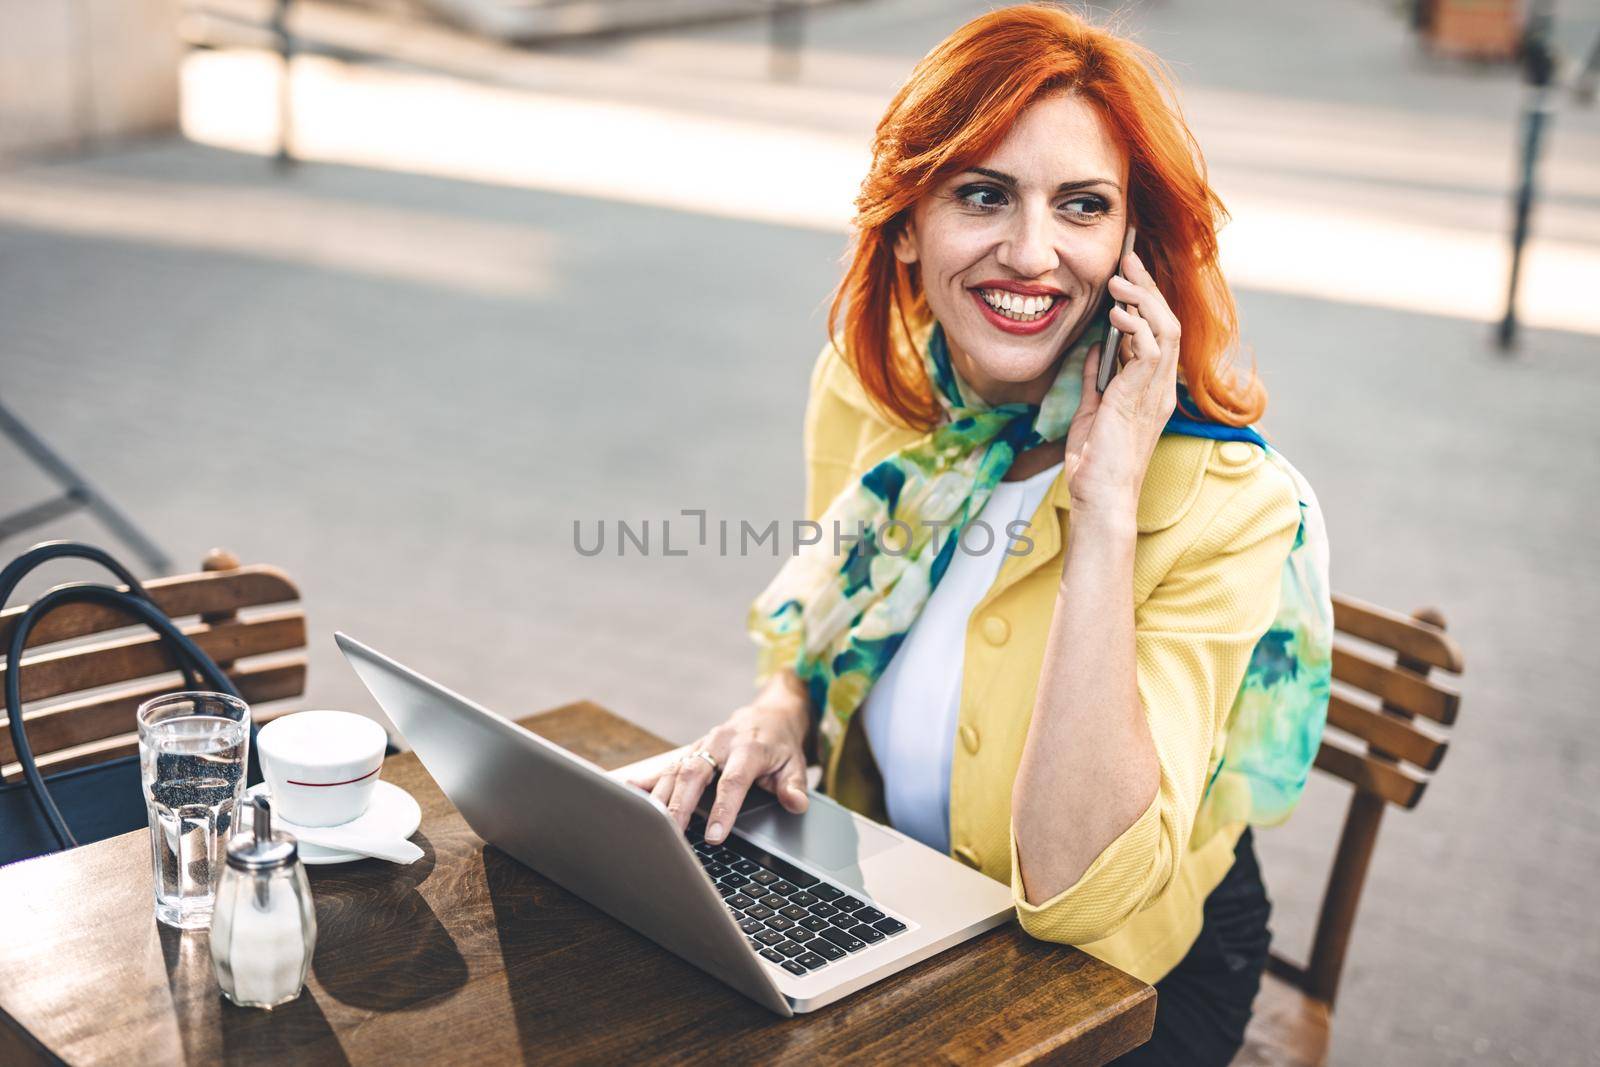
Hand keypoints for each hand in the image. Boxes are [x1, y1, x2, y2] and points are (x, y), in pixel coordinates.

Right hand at [626, 682, 810, 844]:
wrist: (769, 715)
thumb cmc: (780, 745)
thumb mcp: (795, 763)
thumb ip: (794, 785)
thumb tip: (796, 804)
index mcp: (748, 748)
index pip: (733, 781)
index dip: (724, 808)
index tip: (715, 836)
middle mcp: (720, 743)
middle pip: (694, 773)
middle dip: (680, 804)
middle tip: (671, 832)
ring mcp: (701, 745)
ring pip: (675, 770)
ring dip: (660, 798)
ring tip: (648, 826)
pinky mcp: (689, 751)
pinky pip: (664, 766)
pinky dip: (645, 781)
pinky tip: (624, 793)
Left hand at [1063, 250, 1180, 521]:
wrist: (1100, 496)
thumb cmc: (1096, 462)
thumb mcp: (1092, 410)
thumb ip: (1097, 378)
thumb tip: (1096, 348)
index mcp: (1152, 388)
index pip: (1159, 331)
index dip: (1146, 298)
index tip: (1127, 272)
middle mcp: (1161, 386)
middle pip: (1167, 321)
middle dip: (1148, 286)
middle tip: (1129, 257)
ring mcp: (1156, 392)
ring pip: (1166, 328)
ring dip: (1143, 299)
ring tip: (1120, 278)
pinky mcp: (1143, 398)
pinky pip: (1151, 350)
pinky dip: (1136, 326)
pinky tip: (1116, 314)